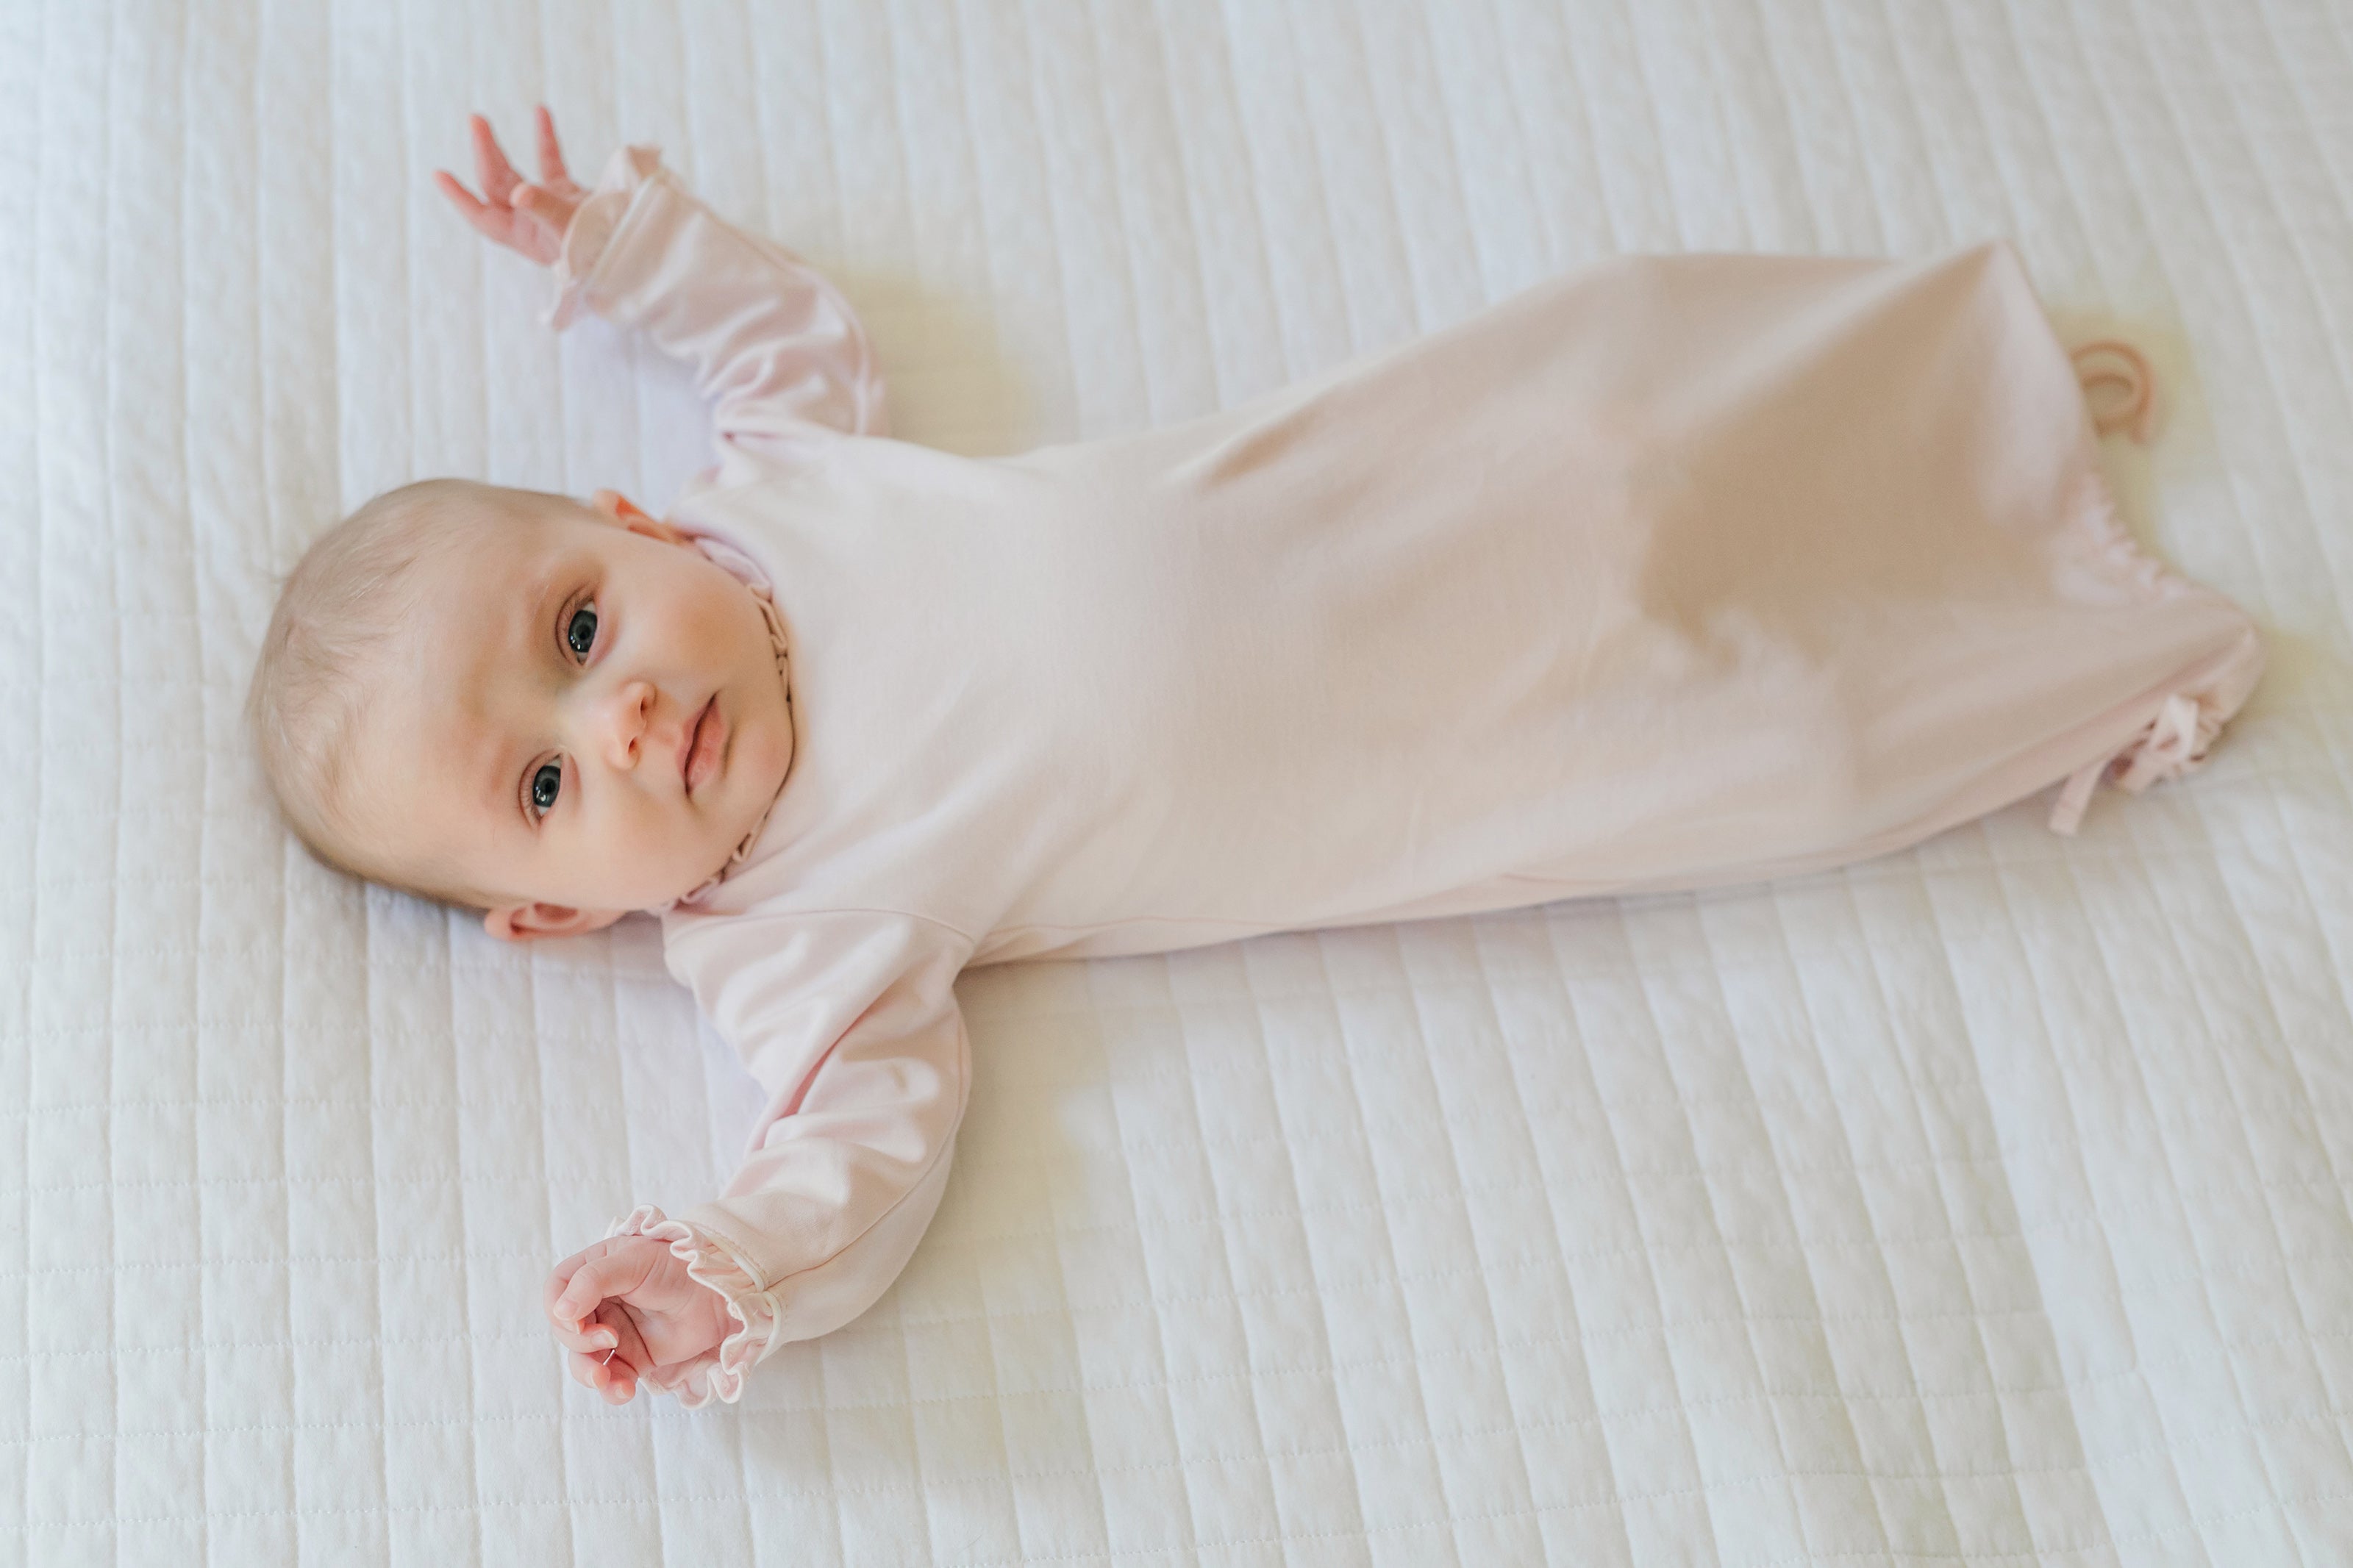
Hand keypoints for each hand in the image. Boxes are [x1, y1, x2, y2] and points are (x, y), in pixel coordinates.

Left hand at [435, 105, 584, 265]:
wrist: (636, 250)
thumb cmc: (600, 249)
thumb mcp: (569, 229)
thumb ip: (544, 208)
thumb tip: (519, 192)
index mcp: (523, 235)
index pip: (483, 214)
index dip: (460, 197)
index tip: (440, 175)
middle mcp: (530, 221)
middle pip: (496, 184)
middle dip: (484, 154)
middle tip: (476, 121)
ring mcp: (548, 208)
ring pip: (515, 174)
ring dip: (500, 149)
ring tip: (482, 120)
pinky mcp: (570, 196)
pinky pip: (551, 164)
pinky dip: (546, 140)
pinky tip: (540, 112)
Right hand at [545, 1233, 733, 1403]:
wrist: (720, 1293)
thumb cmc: (677, 1266)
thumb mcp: (633, 1261)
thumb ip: (593, 1281)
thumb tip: (560, 1311)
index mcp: (593, 1271)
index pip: (556, 1292)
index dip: (559, 1310)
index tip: (578, 1320)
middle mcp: (599, 1303)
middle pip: (566, 1331)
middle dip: (579, 1341)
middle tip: (608, 1339)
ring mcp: (614, 1332)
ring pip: (583, 1360)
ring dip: (587, 1373)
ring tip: (604, 1378)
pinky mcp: (634, 1358)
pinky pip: (612, 1379)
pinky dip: (612, 1389)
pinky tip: (623, 1391)